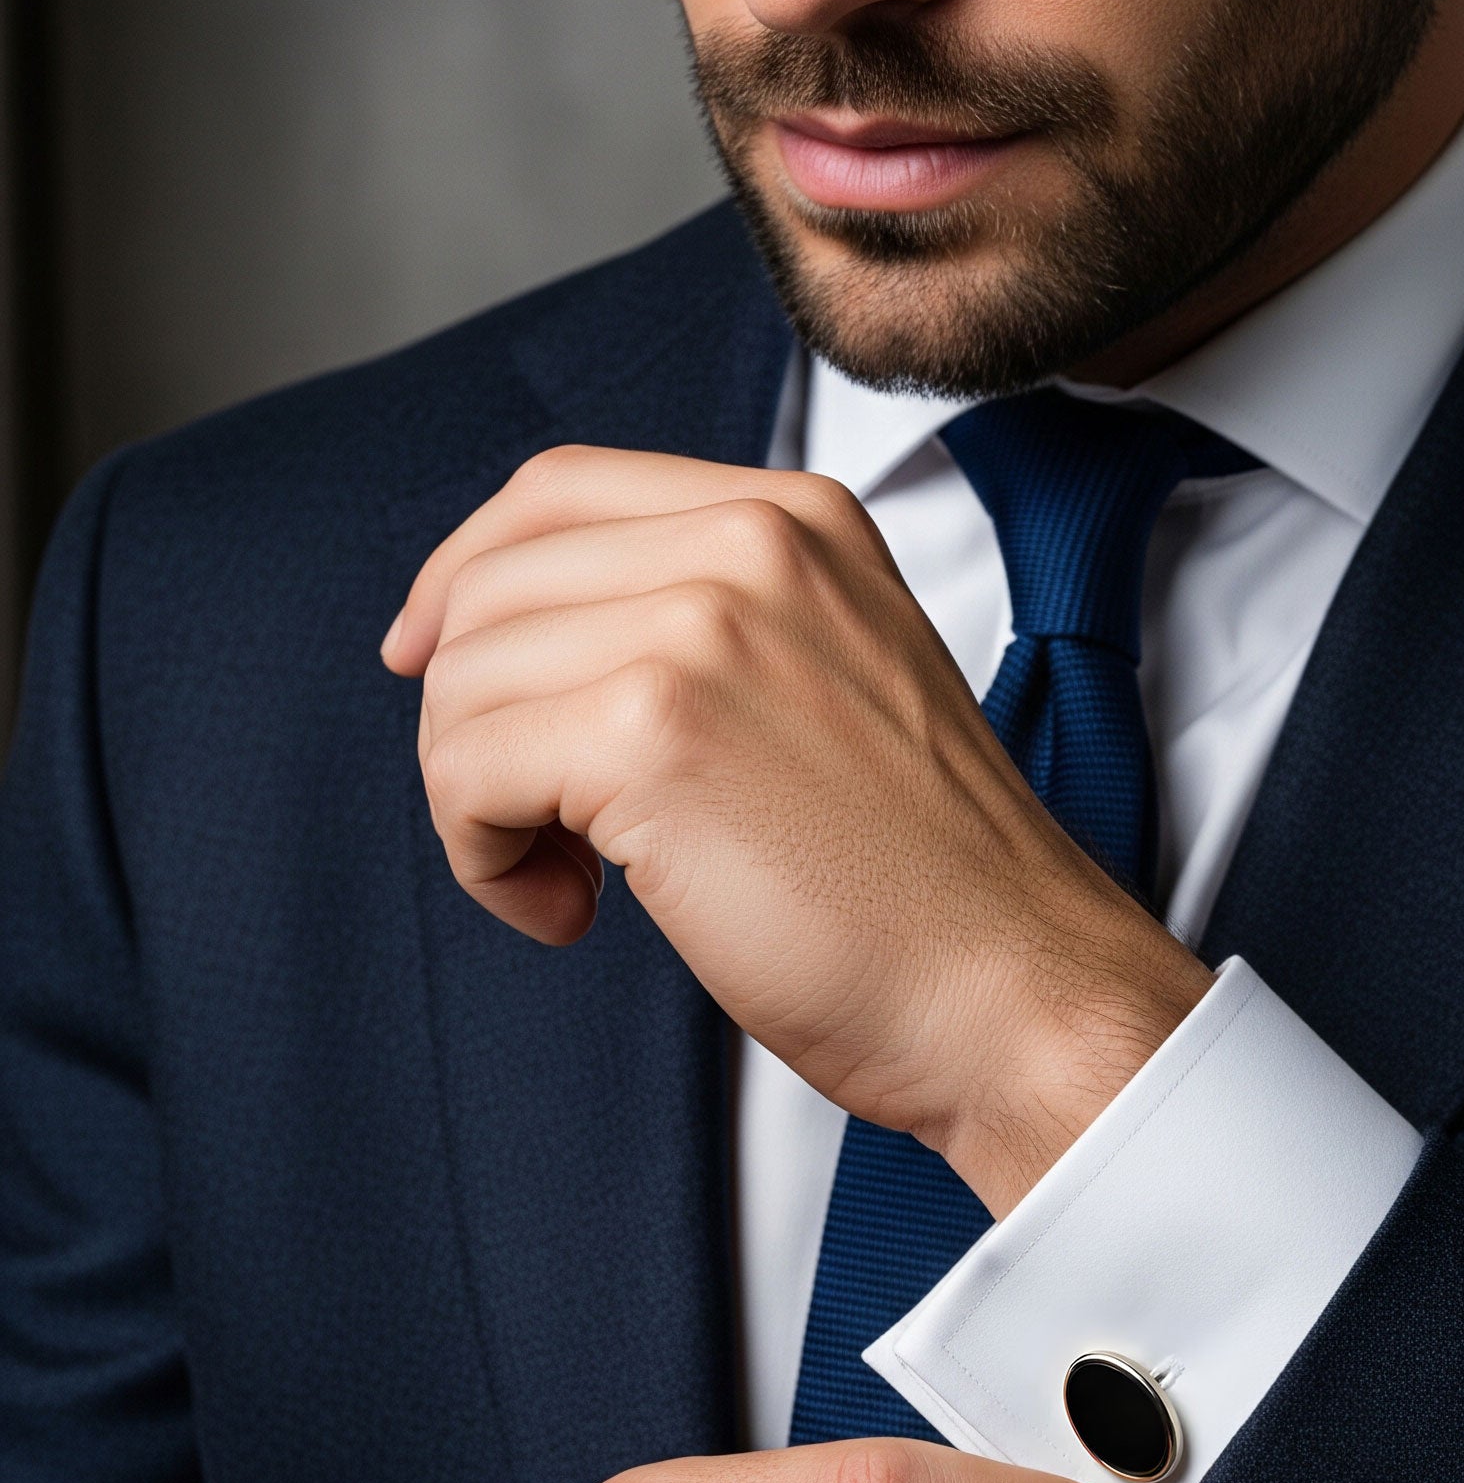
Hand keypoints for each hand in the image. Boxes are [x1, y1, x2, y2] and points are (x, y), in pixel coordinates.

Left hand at [384, 446, 1210, 1215]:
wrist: (1015, 990)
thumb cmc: (925, 888)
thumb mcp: (833, 687)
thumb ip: (707, 631)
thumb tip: (516, 651)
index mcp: (799, 522)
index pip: (559, 492)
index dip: (464, 578)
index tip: (429, 666)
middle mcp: (751, 546)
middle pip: (490, 589)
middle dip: (472, 721)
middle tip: (545, 830)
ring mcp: (703, 627)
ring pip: (462, 684)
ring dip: (479, 803)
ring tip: (577, 883)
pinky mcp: (653, 734)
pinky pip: (463, 772)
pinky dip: (484, 860)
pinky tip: (575, 912)